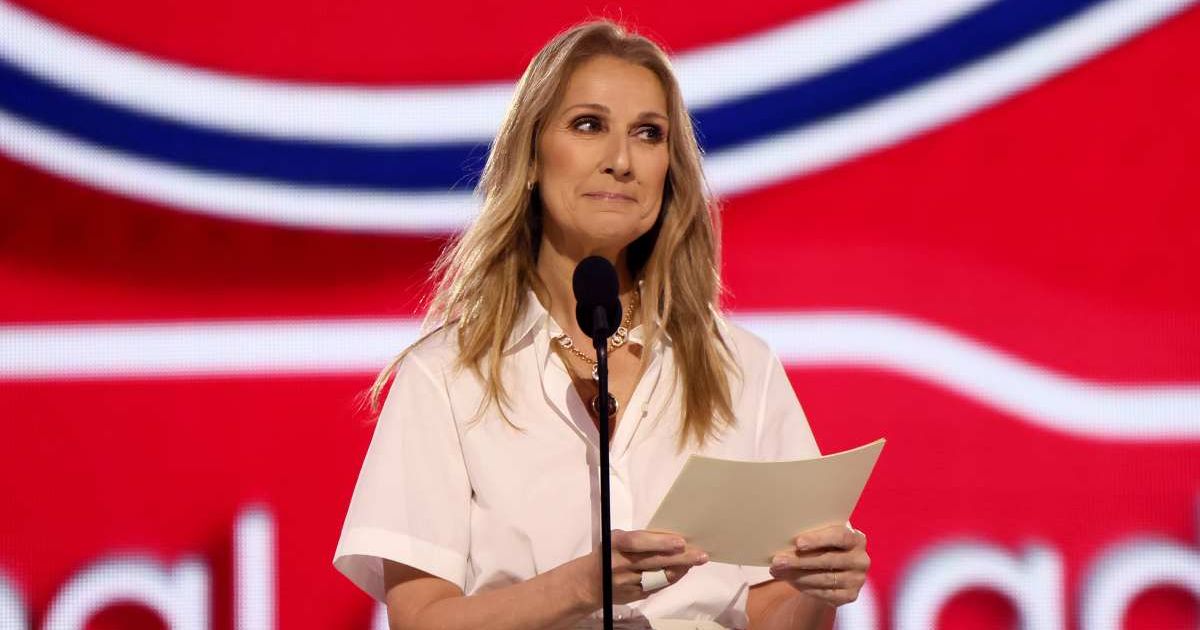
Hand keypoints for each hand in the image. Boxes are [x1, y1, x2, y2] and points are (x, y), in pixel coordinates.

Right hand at [574, 529, 708, 607]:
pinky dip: (671, 579)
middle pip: (654, 561)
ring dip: (679, 569)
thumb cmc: (607, 554)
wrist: (588, 583)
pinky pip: (656, 587)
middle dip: (680, 558)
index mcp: (615, 545)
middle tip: (700, 555)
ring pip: (658, 576)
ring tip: (695, 561)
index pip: (638, 542)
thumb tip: (669, 537)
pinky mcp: (633, 596)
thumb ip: (639, 539)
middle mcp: (620, 565)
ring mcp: (627, 583)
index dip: (659, 542)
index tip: (680, 542)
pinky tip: (682, 572)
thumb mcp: (616, 540)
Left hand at [768, 523, 868, 606]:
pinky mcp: (850, 595)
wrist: (833, 569)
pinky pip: (824, 593)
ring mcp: (857, 579)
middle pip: (828, 560)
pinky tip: (790, 581)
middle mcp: (861, 560)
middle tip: (778, 560)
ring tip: (777, 571)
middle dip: (799, 560)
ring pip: (824, 578)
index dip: (818, 539)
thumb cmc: (824, 546)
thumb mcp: (822, 537)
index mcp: (857, 539)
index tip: (798, 542)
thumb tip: (783, 539)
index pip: (840, 536)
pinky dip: (804, 587)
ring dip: (797, 575)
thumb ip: (812, 536)